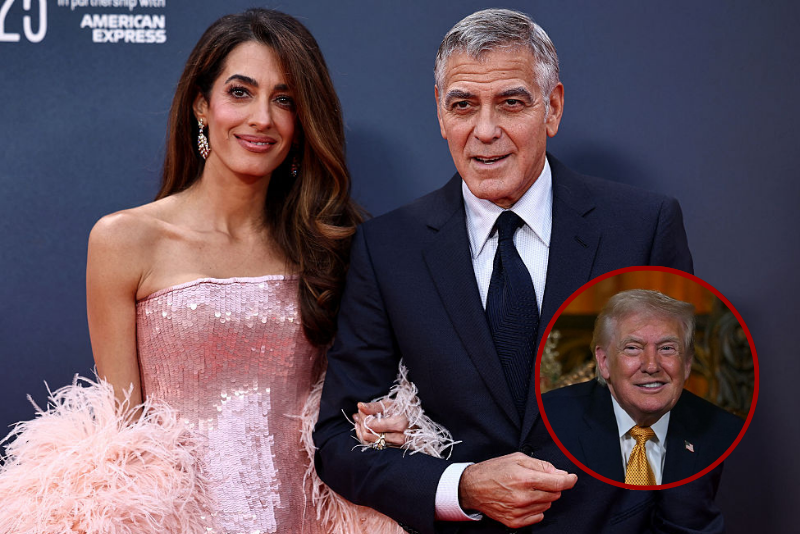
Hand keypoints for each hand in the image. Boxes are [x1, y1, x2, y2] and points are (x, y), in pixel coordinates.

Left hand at [352, 401, 410, 447]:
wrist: (419, 422)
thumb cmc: (406, 410)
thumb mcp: (392, 404)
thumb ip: (375, 406)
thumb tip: (360, 406)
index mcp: (399, 424)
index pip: (371, 424)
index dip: (363, 416)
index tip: (361, 410)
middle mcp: (399, 437)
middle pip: (369, 434)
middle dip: (361, 424)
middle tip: (359, 414)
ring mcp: (396, 445)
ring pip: (370, 442)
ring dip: (361, 431)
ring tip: (359, 420)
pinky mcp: (393, 449)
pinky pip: (374, 446)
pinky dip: (366, 437)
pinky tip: (362, 429)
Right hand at [458, 453, 577, 528]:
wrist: (472, 487)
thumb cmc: (493, 471)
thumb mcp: (516, 459)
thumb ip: (540, 465)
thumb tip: (559, 472)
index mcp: (525, 479)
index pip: (557, 483)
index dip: (569, 480)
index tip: (572, 478)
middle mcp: (523, 497)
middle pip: (554, 495)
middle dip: (551, 486)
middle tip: (538, 480)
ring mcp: (519, 511)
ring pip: (547, 506)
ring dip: (542, 497)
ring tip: (527, 490)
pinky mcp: (515, 521)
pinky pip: (538, 517)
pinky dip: (536, 509)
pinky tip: (524, 501)